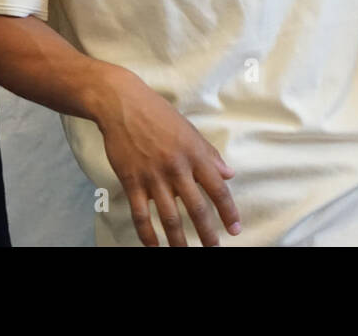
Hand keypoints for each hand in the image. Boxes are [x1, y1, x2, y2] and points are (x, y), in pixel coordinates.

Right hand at [95, 71, 240, 245]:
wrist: (123, 104)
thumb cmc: (159, 115)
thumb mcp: (190, 131)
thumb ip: (209, 155)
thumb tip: (228, 174)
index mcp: (195, 154)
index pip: (218, 189)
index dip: (228, 212)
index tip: (235, 229)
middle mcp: (177, 168)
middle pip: (196, 209)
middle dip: (207, 234)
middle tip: (214, 248)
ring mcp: (153, 177)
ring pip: (170, 218)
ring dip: (179, 240)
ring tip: (185, 253)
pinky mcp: (132, 181)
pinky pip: (141, 215)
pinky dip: (148, 234)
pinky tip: (155, 246)